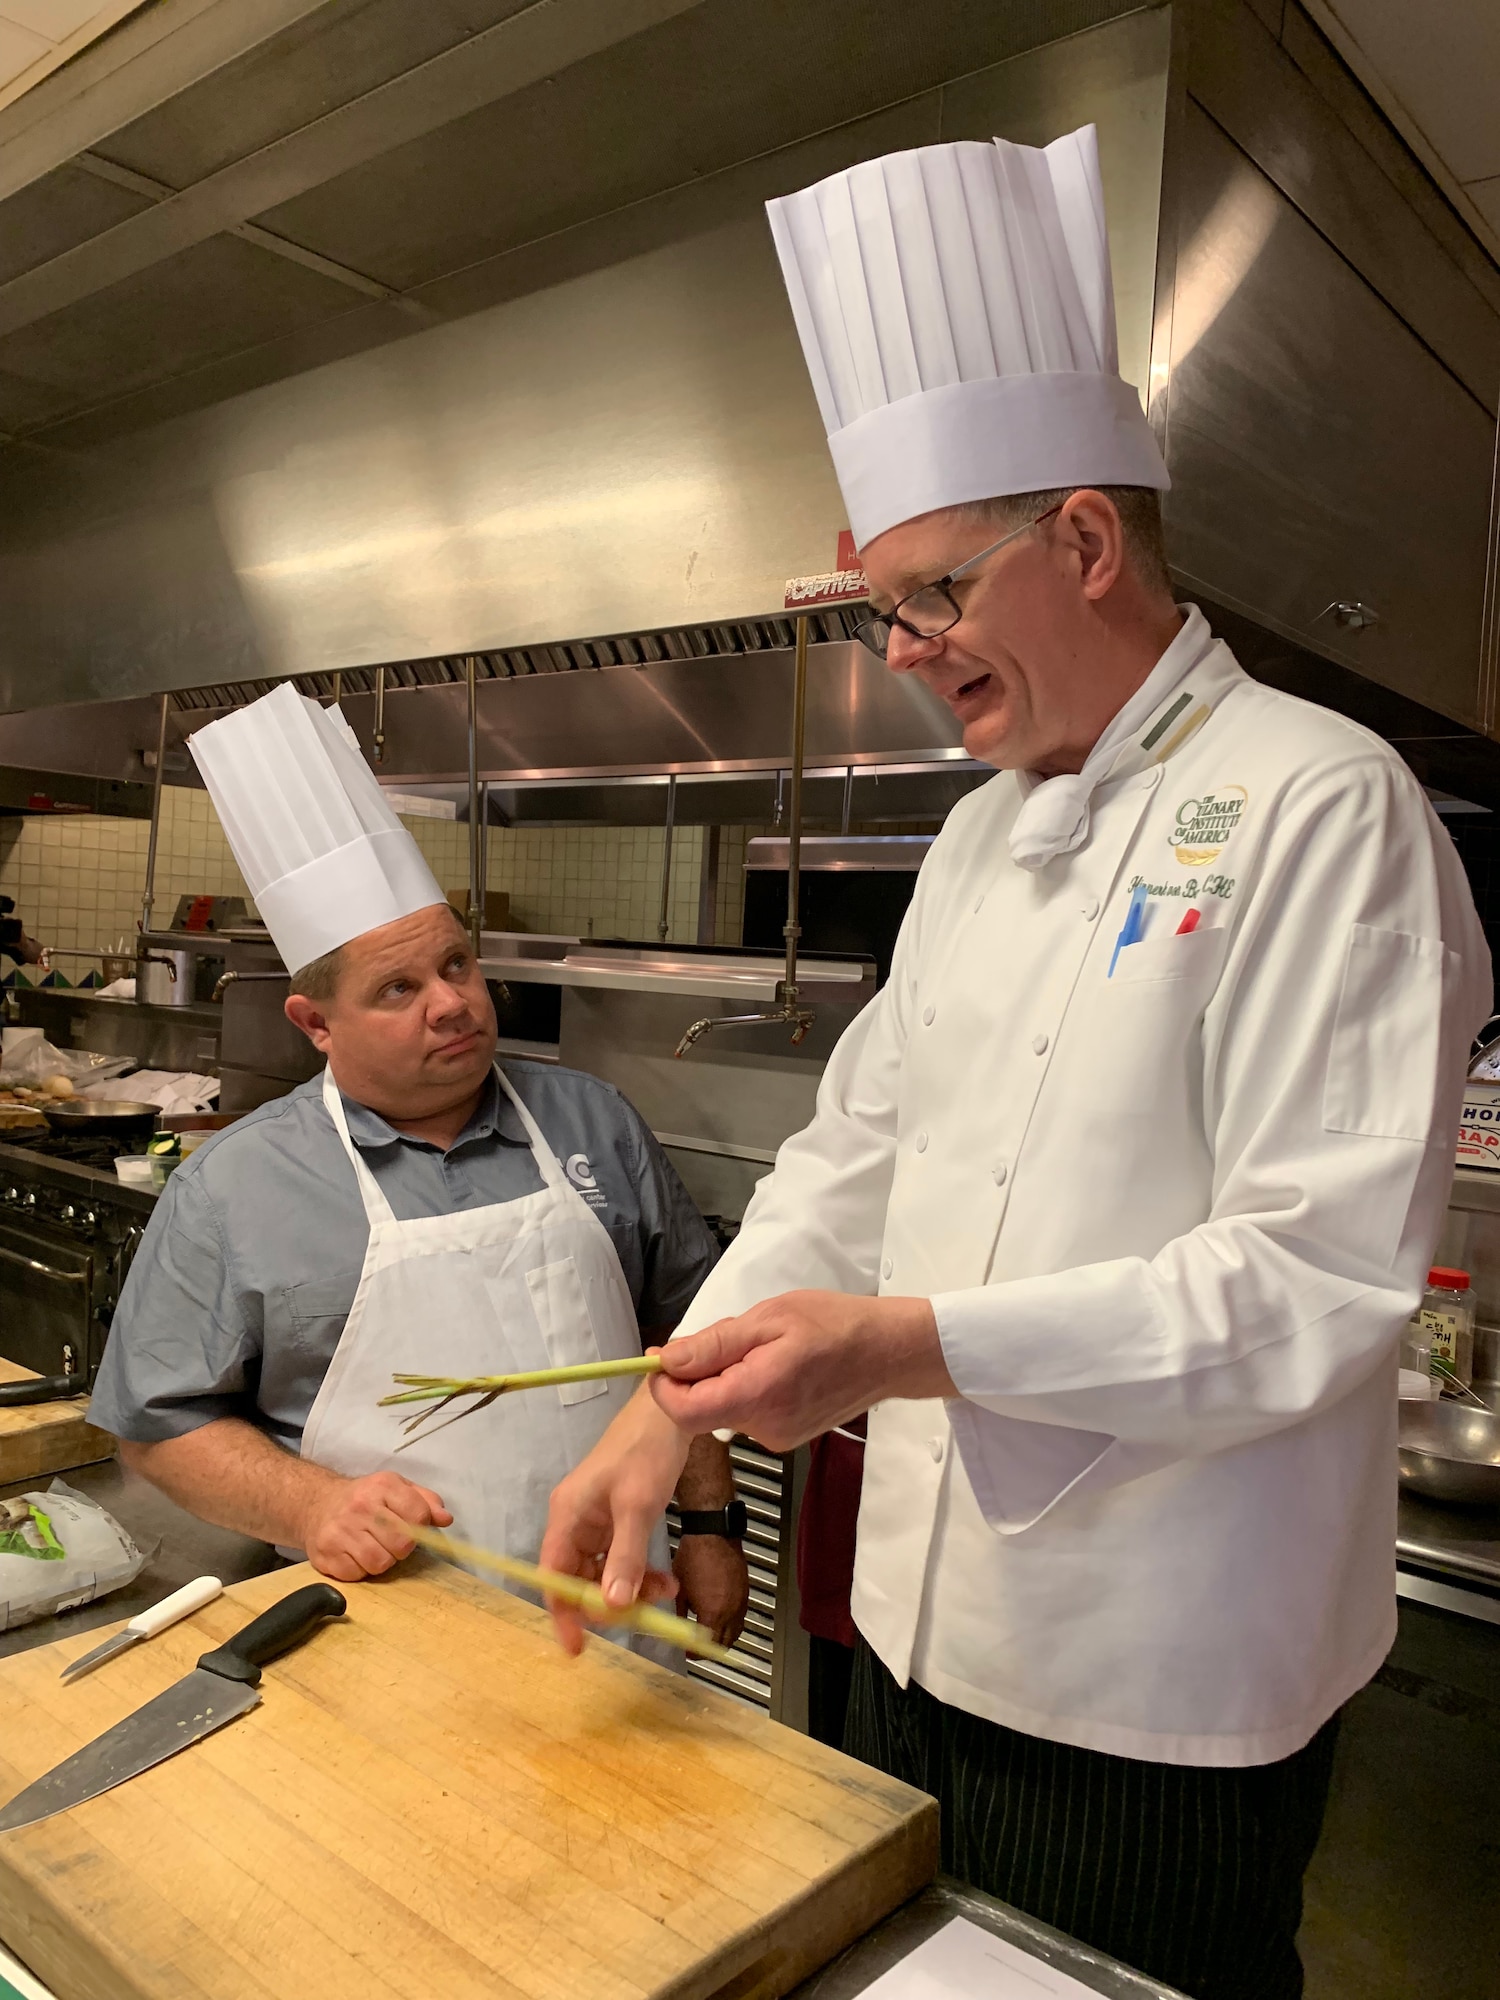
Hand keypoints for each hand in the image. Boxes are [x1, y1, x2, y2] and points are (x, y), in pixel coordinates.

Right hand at [299, 1468, 451, 1580]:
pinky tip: (355, 1555)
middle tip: (392, 1540)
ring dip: (382, 1560)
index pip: (419, 1514)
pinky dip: (361, 1569)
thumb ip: (425, 1501)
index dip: (421, 1525)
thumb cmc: (364, 1498)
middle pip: (402, 1544)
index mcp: (382, 1486)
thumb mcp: (396, 1488)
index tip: (412, 1525)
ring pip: (380, 1563)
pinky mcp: (326, 1555)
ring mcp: (340, 1532)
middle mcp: (360, 1507)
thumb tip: (447, 1519)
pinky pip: (357, 1574)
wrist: (317, 1504)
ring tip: (374, 1547)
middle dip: (402, 1547)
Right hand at [539, 1379, 687, 1654]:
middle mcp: (576, 1520)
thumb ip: (625, 1557)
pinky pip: (621, 1557)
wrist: (671, 1411)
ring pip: (604, 1572)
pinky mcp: (618, 1517)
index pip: (553, 1576)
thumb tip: (613, 1606)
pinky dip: (640, 1572)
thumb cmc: (646, 1450)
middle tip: (644, 1617)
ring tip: (666, 1592)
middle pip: (579, 1579)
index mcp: (567, 1515)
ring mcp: (597, 1520)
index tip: (578, 1648)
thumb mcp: (638, 1506)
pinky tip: (664, 1580)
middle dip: (608, 1603)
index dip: (564, 1614)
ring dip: (631, 1589)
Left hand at [651, 1290, 952, 1451]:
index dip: (662, 1385)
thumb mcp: (769, 1319)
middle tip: (731, 1334)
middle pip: (701, 1409)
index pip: (683, 1411)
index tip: (661, 1356)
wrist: (888, 1352)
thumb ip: (714, 1344)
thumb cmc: (836, 1325)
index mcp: (755, 1395)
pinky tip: (777, 1364)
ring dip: (725, 1377)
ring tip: (764, 1345)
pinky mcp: (786, 1436)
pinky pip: (747, 1412)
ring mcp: (776, 1436)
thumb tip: (667, 1360)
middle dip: (699, 1372)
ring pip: (724, 1408)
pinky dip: (746, 1387)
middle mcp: (762, 1427)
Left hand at [673, 1534, 748, 1651]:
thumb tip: (677, 1627)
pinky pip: (741, 1617)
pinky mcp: (745, 1592)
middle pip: (726, 1643)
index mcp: (713, 1613)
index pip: (708, 1646)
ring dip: (724, 1637)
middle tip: (698, 1647)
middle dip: (711, 1649)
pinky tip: (721, 1617)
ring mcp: (741, 1602)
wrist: (713, 1534)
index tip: (689, 1652)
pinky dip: (732, 1623)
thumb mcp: (680, 1590)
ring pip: (737, 1631)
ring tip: (710, 1634)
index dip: (697, 1653)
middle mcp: (731, 1611)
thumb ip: (681, 1614)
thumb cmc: (694, 1558)